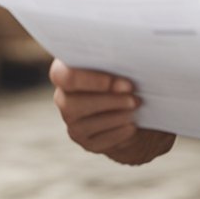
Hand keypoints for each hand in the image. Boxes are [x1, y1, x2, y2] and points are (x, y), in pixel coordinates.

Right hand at [49, 59, 175, 164]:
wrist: (135, 104)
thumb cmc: (125, 74)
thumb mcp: (121, 62)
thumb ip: (116, 58)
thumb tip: (132, 56)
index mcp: (66, 72)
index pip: (63, 76)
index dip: (90, 80)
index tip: (122, 82)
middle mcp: (63, 98)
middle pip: (73, 104)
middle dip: (108, 100)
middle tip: (134, 95)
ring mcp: (72, 123)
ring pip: (86, 124)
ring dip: (115, 115)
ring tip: (136, 107)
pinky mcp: (86, 142)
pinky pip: (98, 141)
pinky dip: (118, 133)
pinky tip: (133, 125)